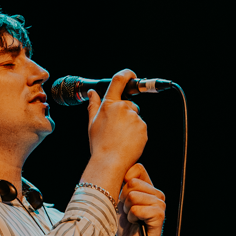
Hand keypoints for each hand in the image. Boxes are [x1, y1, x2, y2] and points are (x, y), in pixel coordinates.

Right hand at [80, 70, 147, 199]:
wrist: (110, 161)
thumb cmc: (99, 144)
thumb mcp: (92, 123)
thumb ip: (93, 105)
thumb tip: (92, 93)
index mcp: (109, 104)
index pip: (118, 80)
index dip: (126, 74)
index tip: (130, 74)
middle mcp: (123, 107)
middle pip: (129, 104)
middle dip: (125, 113)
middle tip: (116, 129)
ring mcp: (134, 117)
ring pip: (135, 117)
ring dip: (130, 124)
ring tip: (121, 138)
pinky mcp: (143, 127)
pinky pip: (141, 127)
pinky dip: (136, 133)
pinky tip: (128, 141)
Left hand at [117, 163, 165, 235]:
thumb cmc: (123, 223)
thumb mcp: (119, 199)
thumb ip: (122, 183)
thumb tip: (118, 169)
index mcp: (148, 186)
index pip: (137, 168)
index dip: (124, 180)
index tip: (122, 196)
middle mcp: (157, 193)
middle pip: (132, 183)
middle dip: (123, 199)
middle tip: (127, 211)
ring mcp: (160, 204)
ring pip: (133, 196)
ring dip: (127, 210)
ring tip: (132, 217)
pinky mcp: (160, 215)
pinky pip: (137, 209)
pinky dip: (132, 217)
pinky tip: (136, 223)